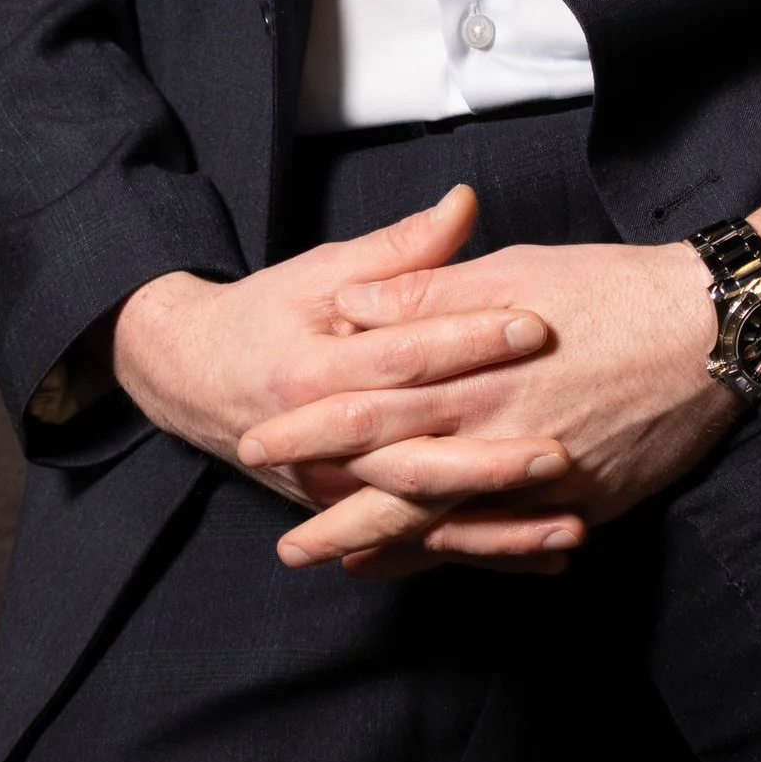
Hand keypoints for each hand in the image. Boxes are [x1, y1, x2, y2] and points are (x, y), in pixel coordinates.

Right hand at [111, 184, 581, 568]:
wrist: (192, 379)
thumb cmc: (266, 316)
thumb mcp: (322, 271)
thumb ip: (400, 249)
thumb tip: (463, 204)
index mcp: (312, 369)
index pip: (400, 357)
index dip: (466, 339)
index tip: (534, 325)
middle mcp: (319, 441)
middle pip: (411, 454)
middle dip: (488, 458)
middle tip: (560, 448)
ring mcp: (334, 487)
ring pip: (420, 516)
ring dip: (494, 527)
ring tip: (568, 527)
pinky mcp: (349, 514)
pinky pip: (421, 545)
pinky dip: (483, 553)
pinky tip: (546, 557)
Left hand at [244, 234, 726, 572]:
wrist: (711, 328)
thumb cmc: (610, 287)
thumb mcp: (509, 270)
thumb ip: (426, 293)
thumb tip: (353, 307)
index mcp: (468, 370)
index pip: (368, 405)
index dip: (310, 430)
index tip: (260, 443)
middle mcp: (496, 431)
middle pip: (395, 483)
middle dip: (336, 515)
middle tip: (286, 545)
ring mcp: (541, 476)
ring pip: (450, 524)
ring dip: (393, 548)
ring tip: (345, 566)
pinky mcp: (583, 499)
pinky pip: (514, 539)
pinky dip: (472, 557)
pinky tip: (443, 564)